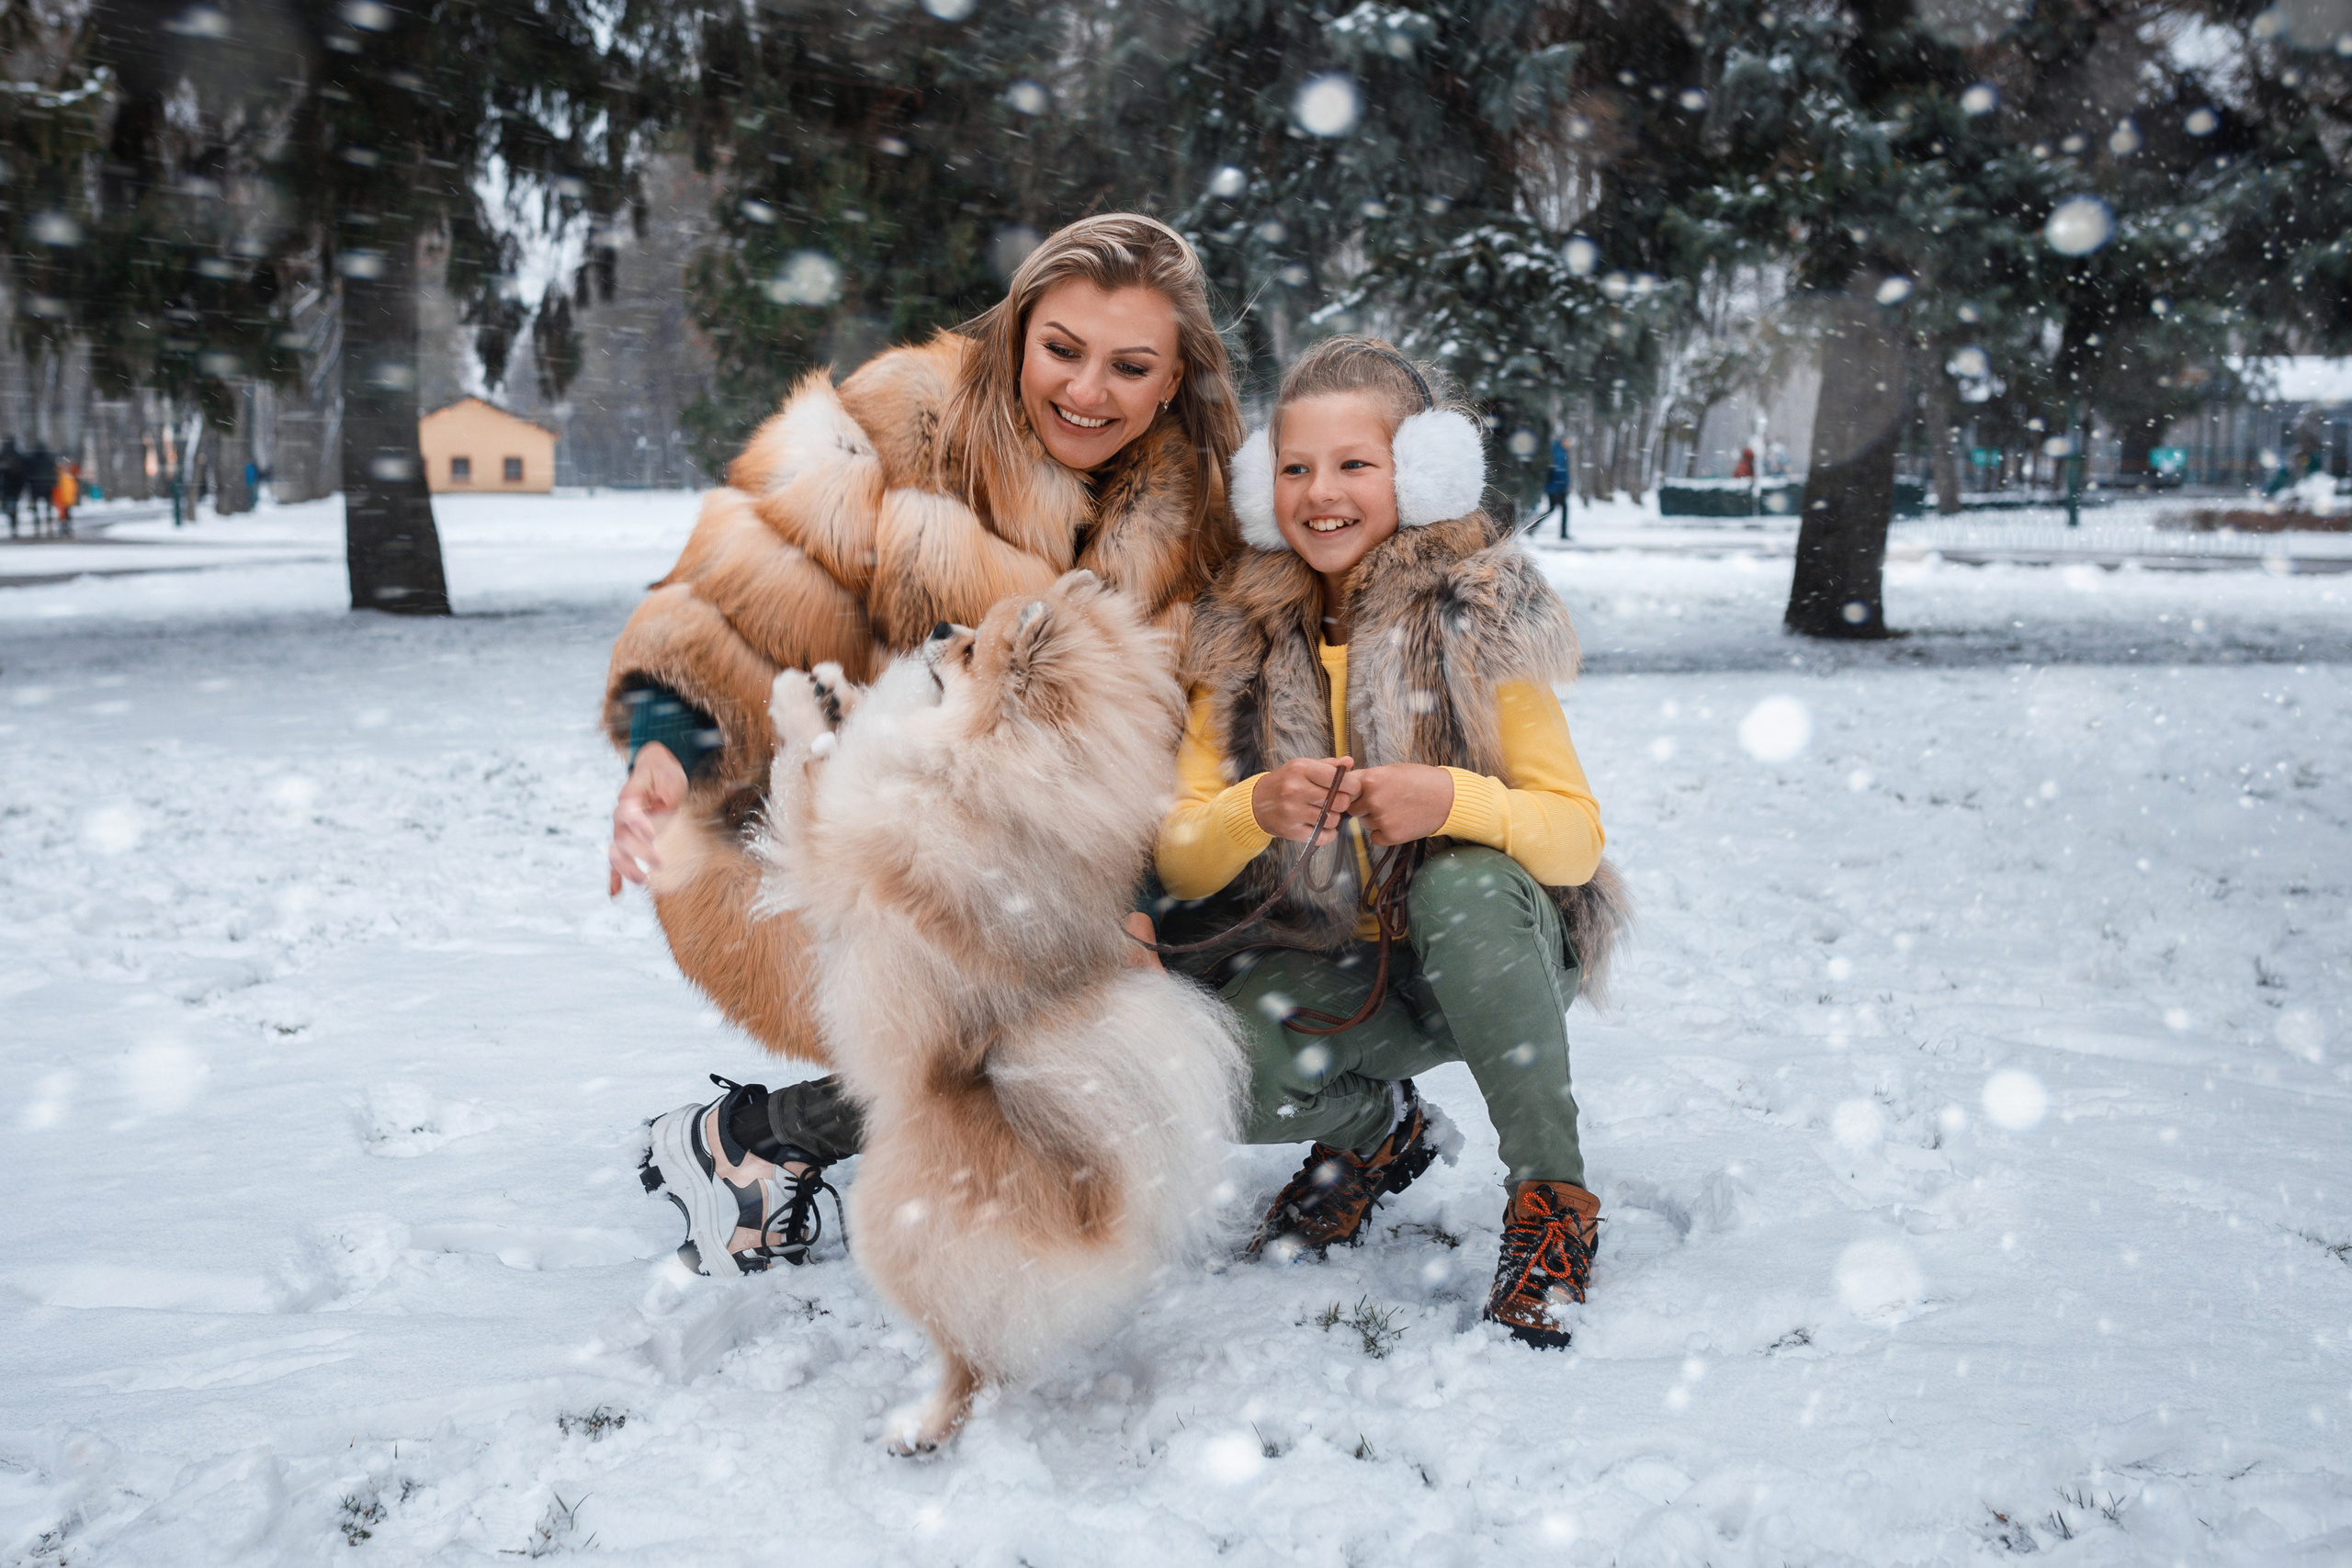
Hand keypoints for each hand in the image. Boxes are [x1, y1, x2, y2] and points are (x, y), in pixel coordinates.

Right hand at [608, 743, 688, 894]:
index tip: (652, 833)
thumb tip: (662, 803)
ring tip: (643, 882)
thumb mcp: (665, 775)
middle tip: (660, 864)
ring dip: (627, 869)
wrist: (655, 769)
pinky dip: (614, 877)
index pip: (628, 814)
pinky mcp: (628, 839)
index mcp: (629, 800)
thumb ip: (661, 788)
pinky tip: (615, 894)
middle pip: (622, 838)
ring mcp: (623, 830)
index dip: (638, 824)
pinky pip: (616, 860)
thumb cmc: (662, 773)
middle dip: (639, 852)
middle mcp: (621, 817)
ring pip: (617, 852)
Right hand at [1252, 756, 1361, 844]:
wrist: (1256, 802)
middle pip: (1339, 801)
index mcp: (1300, 769)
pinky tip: (1322, 826)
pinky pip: (1322, 836)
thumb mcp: (1302, 767)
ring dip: (1334, 818)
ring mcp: (1292, 812)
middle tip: (1338, 801)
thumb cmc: (1284, 782)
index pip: (1337, 778)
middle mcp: (1295, 790)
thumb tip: (1350, 762)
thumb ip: (1328, 765)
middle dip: (1344, 802)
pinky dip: (1328, 834)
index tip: (1352, 788)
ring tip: (1327, 813)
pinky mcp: (1291, 831)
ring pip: (1332, 820)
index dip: (1352, 785)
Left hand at [1347, 763, 1454, 845]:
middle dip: (1363, 807)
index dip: (1353, 792)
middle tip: (1384, 801)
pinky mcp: (1390, 836)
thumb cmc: (1421, 781)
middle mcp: (1372, 799)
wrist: (1447, 798)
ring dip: (1375, 819)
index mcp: (1371, 779)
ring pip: (1364, 823)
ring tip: (1396, 810)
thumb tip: (1348, 786)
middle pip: (1352, 808)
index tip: (1360, 793)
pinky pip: (1375, 837)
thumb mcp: (1392, 770)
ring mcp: (1381, 819)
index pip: (1346, 789)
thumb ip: (1369, 778)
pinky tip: (1399, 822)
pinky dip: (1383, 833)